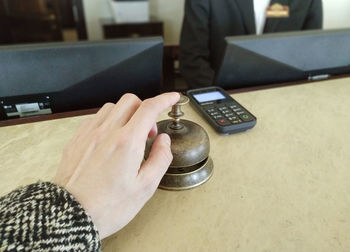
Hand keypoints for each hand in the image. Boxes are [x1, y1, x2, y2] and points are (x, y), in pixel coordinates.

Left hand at [54, 92, 179, 238]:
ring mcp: (89, 134)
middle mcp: (107, 133)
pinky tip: (110, 138)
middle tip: (148, 131)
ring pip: (112, 107)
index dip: (165, 99)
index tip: (172, 98)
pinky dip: (109, 121)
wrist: (70, 215)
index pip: (149, 108)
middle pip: (130, 101)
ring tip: (129, 136)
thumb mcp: (145, 187)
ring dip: (126, 114)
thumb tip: (164, 141)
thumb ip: (160, 159)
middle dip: (145, 109)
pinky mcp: (77, 140)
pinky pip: (96, 118)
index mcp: (127, 143)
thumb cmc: (107, 206)